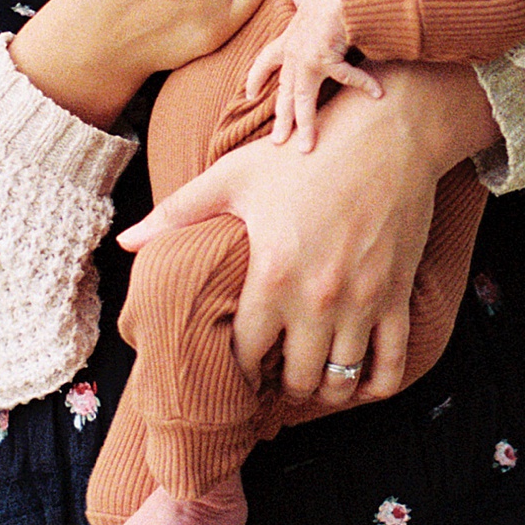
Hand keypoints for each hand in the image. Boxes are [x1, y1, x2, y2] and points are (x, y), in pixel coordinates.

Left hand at [119, 61, 499, 407]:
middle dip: (280, 384)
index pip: (247, 353)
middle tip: (273, 375)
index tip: (236, 365)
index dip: (238, 368)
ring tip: (310, 377)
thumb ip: (178, 213)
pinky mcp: (398, 296)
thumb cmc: (302, 156)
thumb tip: (125, 242)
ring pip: (341, 381)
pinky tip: (356, 379)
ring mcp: (364, 301)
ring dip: (323, 389)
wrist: (386, 135)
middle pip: (296, 378)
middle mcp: (319, 297)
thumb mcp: (234, 177)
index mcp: (273, 273)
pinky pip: (390, 366)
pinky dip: (373, 386)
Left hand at [242, 0, 380, 151]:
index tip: (250, 94)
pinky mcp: (326, 59)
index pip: (266, 61)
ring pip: (304, 99)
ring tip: (306, 146)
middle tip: (279, 140)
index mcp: (289, 40)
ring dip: (306, 124)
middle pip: (285, 92)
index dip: (257, 78)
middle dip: (282, 118)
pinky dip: (365, 84)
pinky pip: (348, 78)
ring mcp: (307, 59)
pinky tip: (378, 93)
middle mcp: (294, 53)